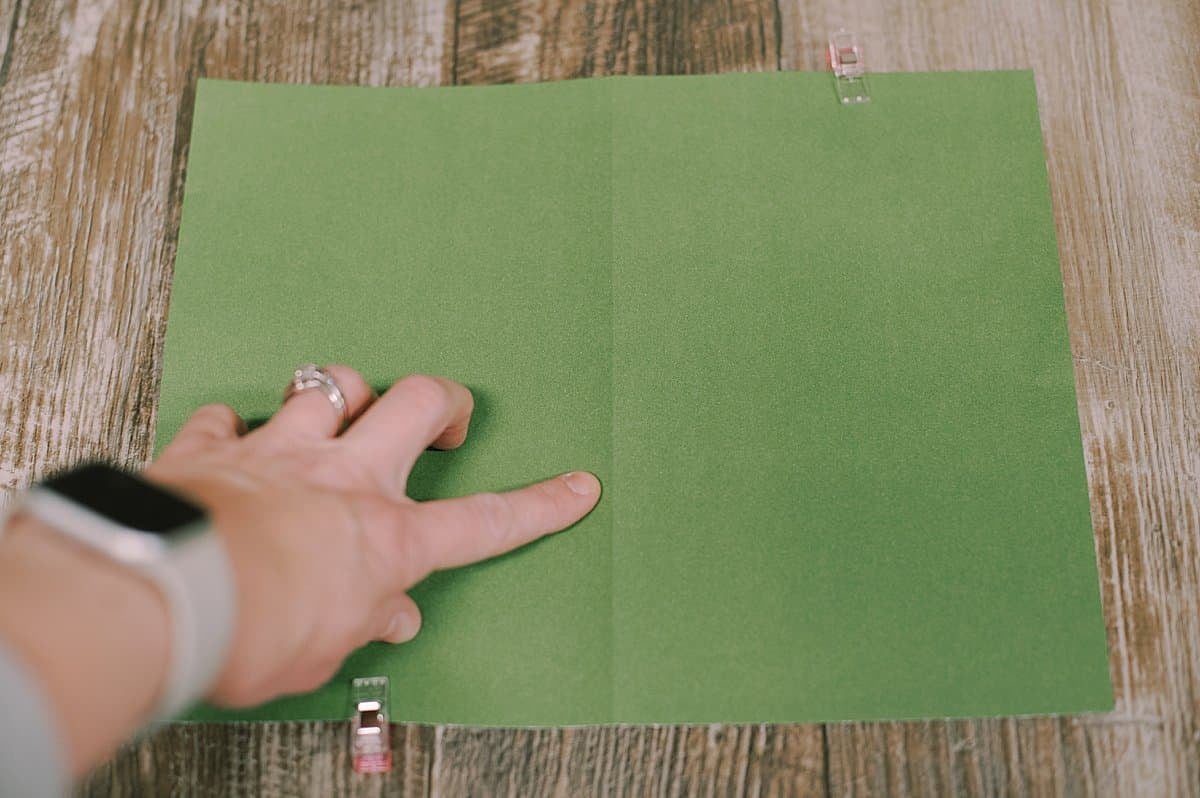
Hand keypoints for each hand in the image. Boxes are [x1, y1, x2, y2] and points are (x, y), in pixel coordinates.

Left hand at [147, 369, 600, 706]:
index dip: (540, 505)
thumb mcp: (322, 650)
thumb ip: (361, 623)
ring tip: (343, 410)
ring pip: (332, 384)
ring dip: (344, 393)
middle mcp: (344, 477)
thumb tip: (387, 617)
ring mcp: (281, 451)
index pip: (486, 521)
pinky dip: (234, 424)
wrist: (164, 596)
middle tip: (445, 417)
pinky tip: (231, 439)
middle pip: (418, 402)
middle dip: (445, 401)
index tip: (575, 487)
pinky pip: (230, 416)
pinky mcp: (216, 447)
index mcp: (386, 538)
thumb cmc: (247, 633)